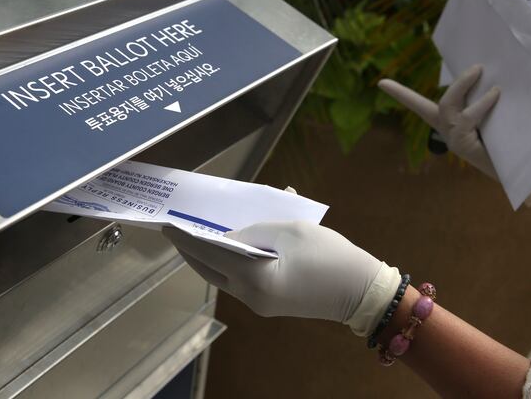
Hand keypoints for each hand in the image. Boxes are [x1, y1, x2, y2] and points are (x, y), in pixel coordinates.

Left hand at [162, 221, 400, 335]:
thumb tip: (229, 237)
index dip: (186, 238)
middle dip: (191, 251)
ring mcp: (259, 304)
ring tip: (198, 237)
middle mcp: (250, 296)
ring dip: (209, 258)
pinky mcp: (269, 305)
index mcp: (254, 277)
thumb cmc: (329, 255)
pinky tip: (228, 248)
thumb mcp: (290, 231)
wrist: (362, 291)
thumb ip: (254, 231)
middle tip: (177, 232)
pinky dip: (229, 264)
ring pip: (222, 278)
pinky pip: (240, 281)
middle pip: (209, 271)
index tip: (168, 226)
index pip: (209, 254)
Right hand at [378, 65, 530, 204]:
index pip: (419, 106)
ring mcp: (454, 140)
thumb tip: (496, 75)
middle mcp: (447, 132)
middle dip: (458, 83)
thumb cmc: (511, 142)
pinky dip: (481, 104)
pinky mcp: (463, 145)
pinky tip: (495, 95)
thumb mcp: (496, 117)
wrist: (523, 172)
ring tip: (484, 74)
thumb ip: (489, 100)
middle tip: (478, 67)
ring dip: (465, 87)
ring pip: (450, 107)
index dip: (400, 95)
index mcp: (449, 124)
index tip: (381, 82)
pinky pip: (468, 118)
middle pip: (442, 103)